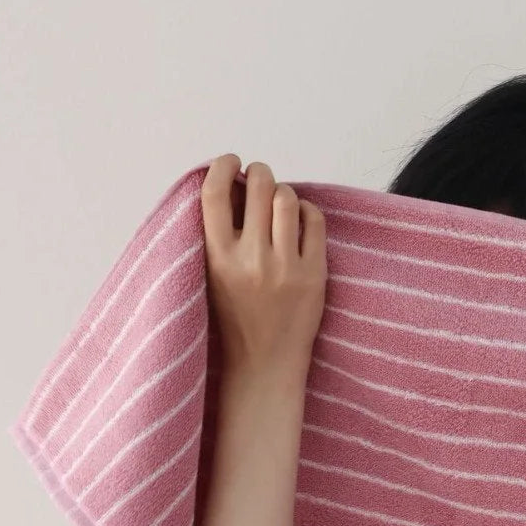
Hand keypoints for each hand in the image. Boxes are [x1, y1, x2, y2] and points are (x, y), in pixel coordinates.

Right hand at [200, 155, 327, 372]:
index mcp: (217, 258)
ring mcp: (285, 266)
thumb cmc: (235, 318)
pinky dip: (306, 211)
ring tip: (278, 203)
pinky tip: (299, 220)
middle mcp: (251, 259)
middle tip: (258, 180)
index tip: (230, 162)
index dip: (222, 166)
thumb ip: (218, 235)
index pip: (214, 193)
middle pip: (258, 186)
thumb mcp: (212, 276)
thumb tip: (232, 184)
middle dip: (258, 174)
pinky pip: (314, 219)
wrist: (264, 364)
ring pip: (286, 198)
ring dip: (282, 192)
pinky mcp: (314, 273)